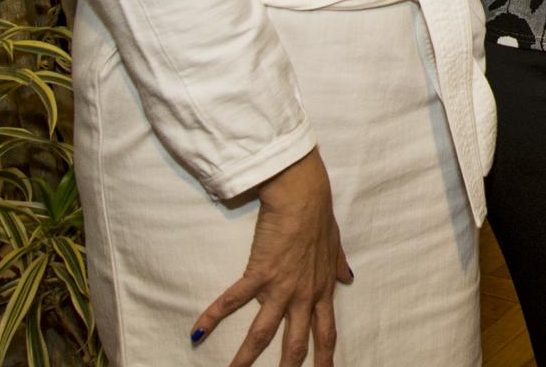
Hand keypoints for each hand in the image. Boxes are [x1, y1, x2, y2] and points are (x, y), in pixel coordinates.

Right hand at [192, 149, 353, 366]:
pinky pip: (233, 299)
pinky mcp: (259, 272)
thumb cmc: (319, 218)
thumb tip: (348, 278)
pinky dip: (214, 315)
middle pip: (295, 343)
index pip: (325, 332)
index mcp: (321, 290)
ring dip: (246, 357)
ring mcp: (280, 286)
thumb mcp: (335, 247)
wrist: (304, 196)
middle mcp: (302, 295)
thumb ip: (338, 267)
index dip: (325, 357)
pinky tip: (197, 332)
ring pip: (263, 332)